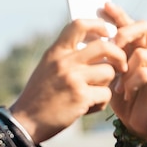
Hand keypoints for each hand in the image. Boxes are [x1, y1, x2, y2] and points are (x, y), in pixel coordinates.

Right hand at [10, 18, 127, 143]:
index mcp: (55, 52)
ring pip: (109, 72)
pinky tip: (88, 108)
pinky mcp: (81, 97)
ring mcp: (73, 79)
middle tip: (120, 65)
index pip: (79, 25)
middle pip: (104, 47)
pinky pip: (106, 94)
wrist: (26, 122)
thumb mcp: (47, 69)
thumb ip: (66, 57)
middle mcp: (64, 62)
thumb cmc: (38, 97)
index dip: (98, 25)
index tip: (107, 33)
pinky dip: (101, 103)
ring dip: (107, 84)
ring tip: (94, 93)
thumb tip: (95, 46)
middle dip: (118, 55)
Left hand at [102, 3, 146, 139]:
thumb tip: (84, 38)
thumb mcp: (108, 74)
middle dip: (124, 34)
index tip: (103, 6)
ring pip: (143, 53)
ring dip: (125, 69)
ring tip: (117, 84)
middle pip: (144, 28)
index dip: (118, 14)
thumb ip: (103, 57)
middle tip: (110, 44)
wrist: (134, 124)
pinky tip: (125, 92)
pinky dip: (132, 82)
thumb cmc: (120, 98)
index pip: (130, 24)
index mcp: (137, 47)